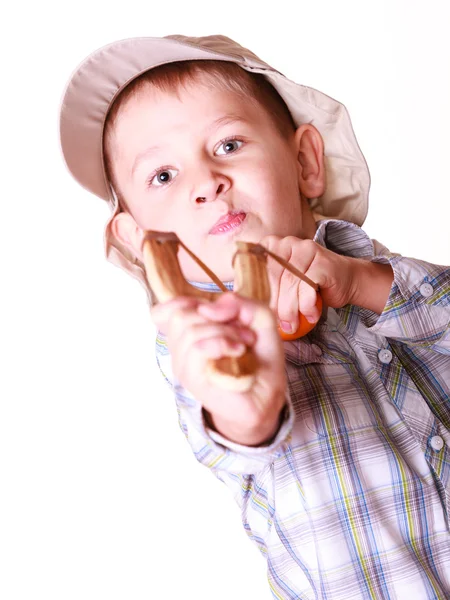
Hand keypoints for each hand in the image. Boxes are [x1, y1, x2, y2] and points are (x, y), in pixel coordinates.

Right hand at [151, 293, 286, 445]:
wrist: (268, 395)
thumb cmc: (260, 356)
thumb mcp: (258, 317)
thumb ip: (238, 302)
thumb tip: (207, 307)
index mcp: (189, 333)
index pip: (163, 311)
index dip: (186, 302)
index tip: (215, 313)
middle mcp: (181, 349)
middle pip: (180, 314)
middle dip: (216, 317)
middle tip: (242, 332)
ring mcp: (184, 365)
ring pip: (189, 330)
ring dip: (224, 331)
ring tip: (242, 345)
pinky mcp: (192, 379)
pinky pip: (197, 348)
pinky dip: (222, 343)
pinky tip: (238, 352)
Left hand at [260, 235, 384, 333]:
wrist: (345, 279)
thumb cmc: (309, 284)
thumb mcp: (282, 284)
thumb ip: (265, 287)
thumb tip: (247, 306)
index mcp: (272, 246)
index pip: (256, 269)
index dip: (257, 293)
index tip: (261, 311)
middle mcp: (287, 243)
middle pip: (273, 278)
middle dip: (274, 305)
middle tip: (278, 324)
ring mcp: (306, 250)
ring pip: (290, 284)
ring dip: (290, 310)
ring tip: (292, 324)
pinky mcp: (322, 262)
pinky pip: (308, 288)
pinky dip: (307, 306)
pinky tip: (310, 315)